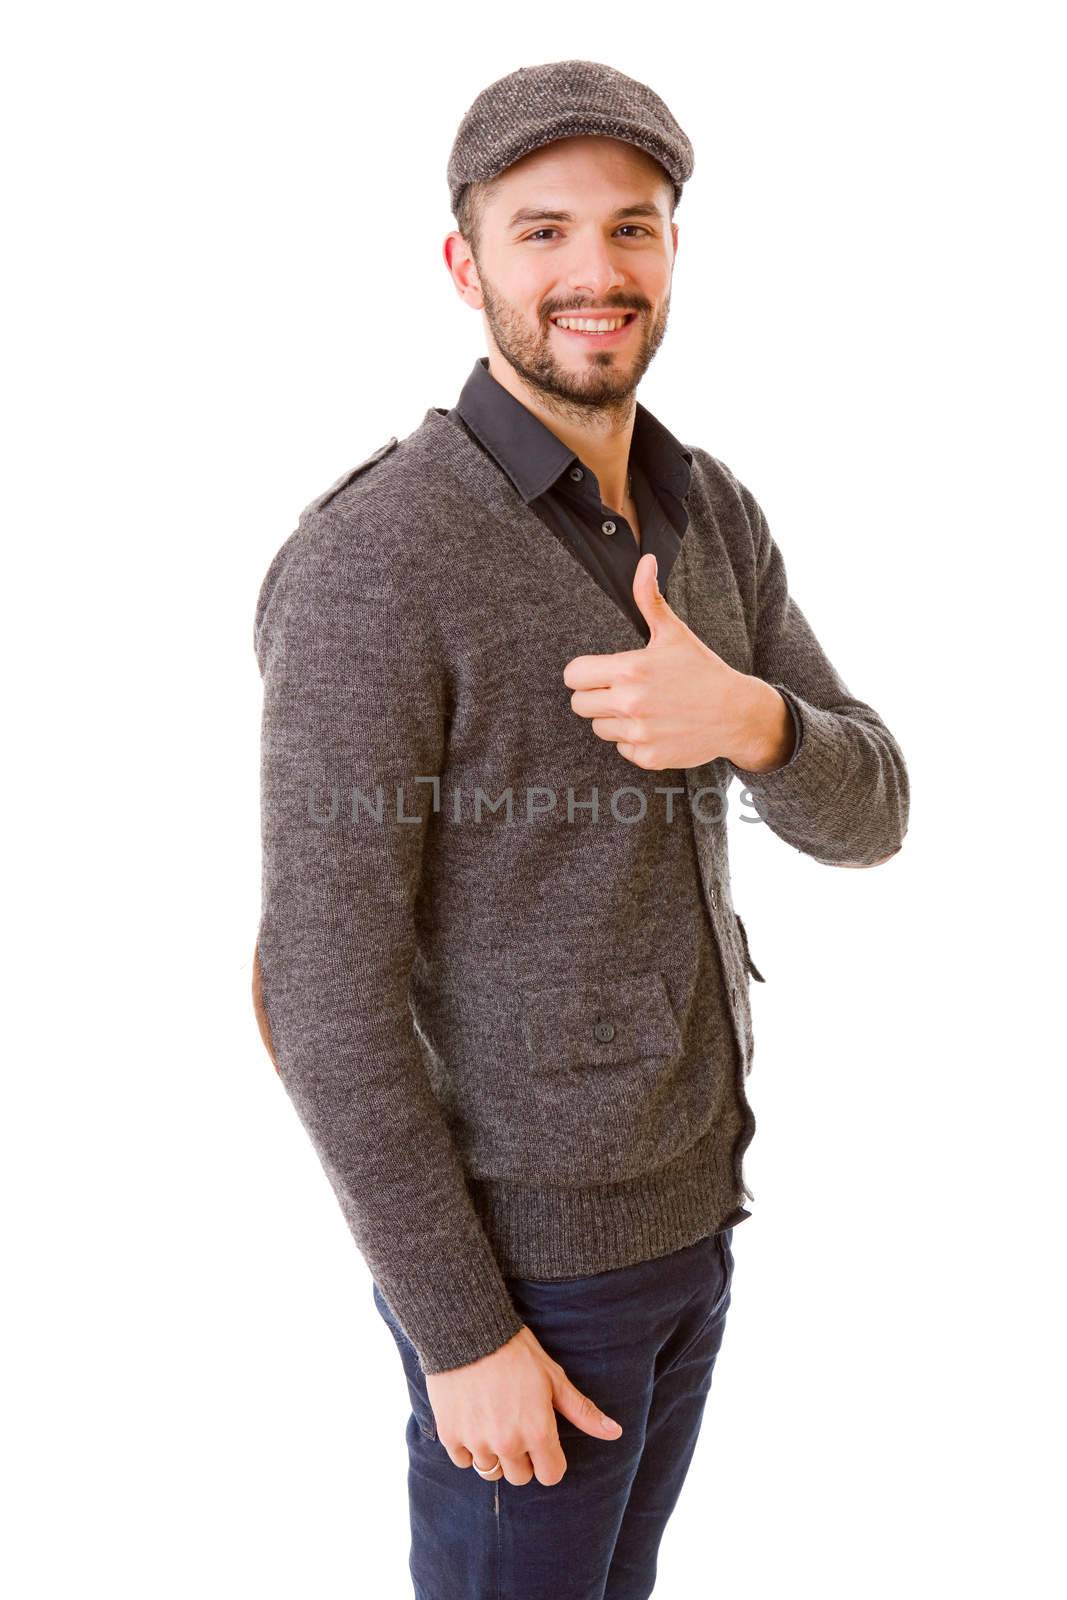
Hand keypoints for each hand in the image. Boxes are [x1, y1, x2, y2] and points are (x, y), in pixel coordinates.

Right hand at [425, 1323, 622, 1487]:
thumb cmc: (516, 1352)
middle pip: (520, 1476)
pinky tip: (473, 1419)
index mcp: (538, 1432)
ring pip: (490, 1470)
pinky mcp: (450, 1435)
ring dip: (494, 1452)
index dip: (550, 1459)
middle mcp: (508, 1444)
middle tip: (515, 1424)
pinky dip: (468, 1446)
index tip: (542, 1441)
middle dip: (521, 1457)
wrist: (469, 1330)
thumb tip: (615, 1433)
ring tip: (493, 1420)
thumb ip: (582, 1411)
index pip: (551, 1476)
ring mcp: (477, 1442)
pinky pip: (463, 1460)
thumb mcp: (554, 1378)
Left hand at [563, 553, 794, 773]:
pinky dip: (633, 741)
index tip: (599, 673)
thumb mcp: (674, 633)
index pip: (573, 676)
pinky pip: (620, 749)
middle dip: (594, 696)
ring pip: (598, 728)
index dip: (583, 673)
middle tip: (620, 690)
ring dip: (613, 719)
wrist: (736, 713)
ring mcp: (638, 733)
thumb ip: (650, 599)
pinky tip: (655, 726)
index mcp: (629, 669)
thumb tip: (645, 561)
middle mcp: (629, 703)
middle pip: (578, 705)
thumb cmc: (702, 670)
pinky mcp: (648, 757)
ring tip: (643, 707)